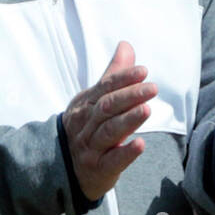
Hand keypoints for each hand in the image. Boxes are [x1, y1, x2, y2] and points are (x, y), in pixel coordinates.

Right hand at [62, 41, 156, 200]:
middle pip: (107, 108)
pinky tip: (140, 144)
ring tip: (146, 110)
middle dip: (130, 96)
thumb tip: (126, 45)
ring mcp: (90, 148)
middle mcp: (86, 124)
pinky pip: (111, 161)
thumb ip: (113, 74)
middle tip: (152, 88)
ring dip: (128, 120)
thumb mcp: (94, 100)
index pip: (105, 88)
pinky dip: (125, 153)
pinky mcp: (98, 169)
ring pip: (108, 132)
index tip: (144, 71)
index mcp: (85, 104)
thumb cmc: (85, 128)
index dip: (124, 79)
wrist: (62, 169)